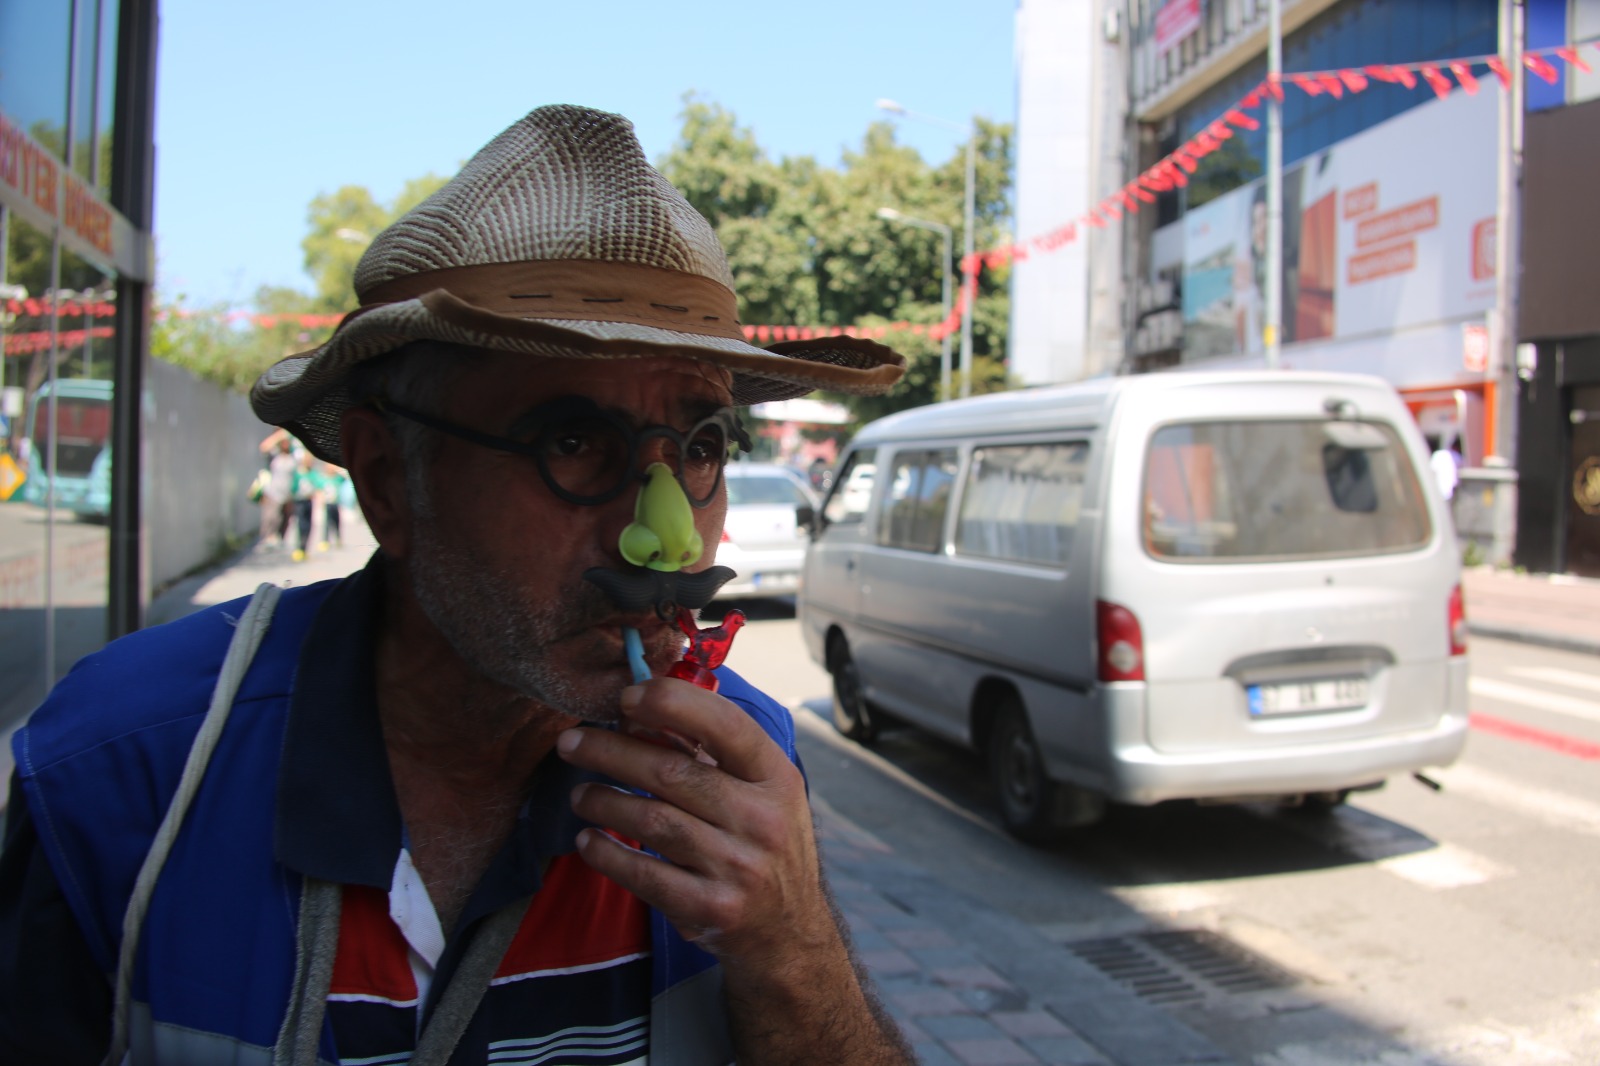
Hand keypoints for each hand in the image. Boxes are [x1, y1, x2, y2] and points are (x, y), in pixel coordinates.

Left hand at [555, 679, 913, 1062]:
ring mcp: (738, 867)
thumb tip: (640, 710)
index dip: (672, 703)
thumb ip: (713, 753)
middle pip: (672, 773)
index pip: (726, 725)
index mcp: (777, 777)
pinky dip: (607, 853)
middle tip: (571, 740)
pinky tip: (588, 841)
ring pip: (652, 821)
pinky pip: (644, 874)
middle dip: (610, 751)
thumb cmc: (762, 843)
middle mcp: (762, 820)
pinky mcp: (711, 909)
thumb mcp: (761, 791)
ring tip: (580, 794)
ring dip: (603, 801)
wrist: (788, 931)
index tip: (626, 696)